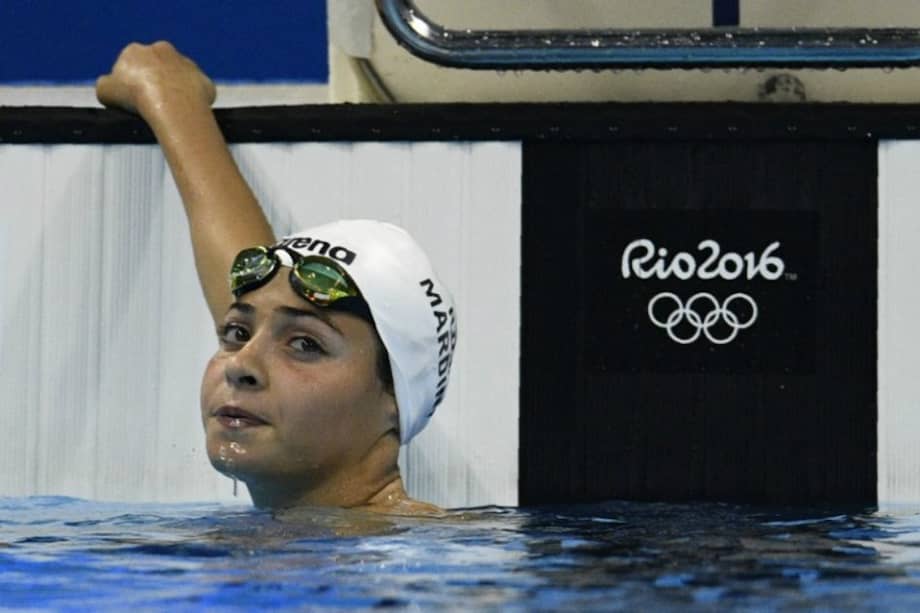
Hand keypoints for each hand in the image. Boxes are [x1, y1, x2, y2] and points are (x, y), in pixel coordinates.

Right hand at [96, 41, 215, 119]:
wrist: (171, 104)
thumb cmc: (136, 96)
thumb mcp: (104, 91)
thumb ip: (105, 85)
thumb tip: (109, 86)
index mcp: (135, 51)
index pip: (130, 64)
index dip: (130, 82)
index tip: (132, 97)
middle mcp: (163, 50)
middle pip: (157, 67)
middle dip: (154, 81)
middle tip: (152, 103)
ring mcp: (187, 64)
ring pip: (179, 76)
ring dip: (175, 89)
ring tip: (170, 110)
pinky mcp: (204, 80)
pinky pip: (198, 90)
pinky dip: (193, 100)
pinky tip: (187, 112)